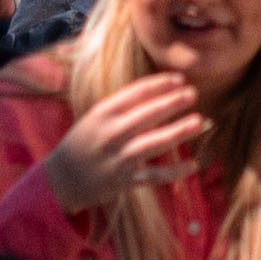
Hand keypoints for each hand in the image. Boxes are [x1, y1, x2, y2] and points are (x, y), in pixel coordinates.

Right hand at [43, 71, 207, 209]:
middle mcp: (110, 134)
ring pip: (151, 143)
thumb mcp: (97, 117)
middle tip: (193, 93)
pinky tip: (193, 164)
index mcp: (103, 113)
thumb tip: (162, 92)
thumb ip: (124, 106)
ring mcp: (117, 158)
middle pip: (145, 115)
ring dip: (176, 132)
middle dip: (170, 103)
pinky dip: (174, 172)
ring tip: (199, 121)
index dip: (159, 84)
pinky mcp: (123, 181)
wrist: (61, 179)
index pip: (134, 93)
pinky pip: (153, 175)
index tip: (180, 78)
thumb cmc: (86, 141)